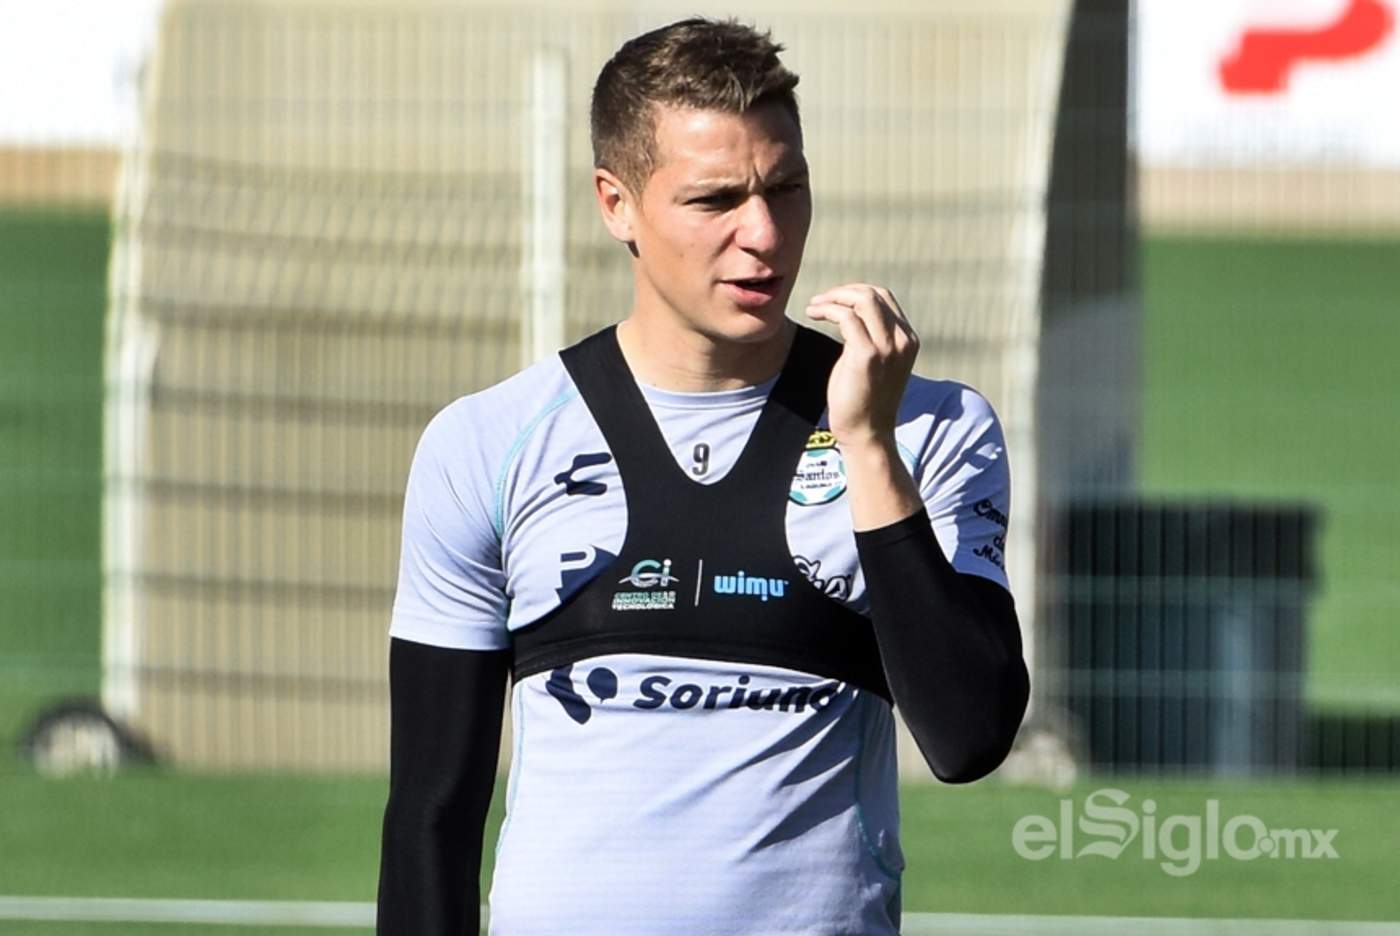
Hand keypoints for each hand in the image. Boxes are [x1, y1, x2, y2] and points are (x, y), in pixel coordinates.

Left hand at [803, 284, 919, 447]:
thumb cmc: (864, 401)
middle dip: (842, 291)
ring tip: (814, 307)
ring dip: (833, 297)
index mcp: (908, 340)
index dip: (855, 292)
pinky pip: (847, 317)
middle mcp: (903, 340)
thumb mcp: (876, 363)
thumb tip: (851, 314)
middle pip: (874, 294)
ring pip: (863, 299)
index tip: (834, 301)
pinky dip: (828, 309)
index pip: (884, 298)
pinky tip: (814, 314)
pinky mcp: (867, 355)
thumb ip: (872, 338)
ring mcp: (887, 347)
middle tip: (820, 301)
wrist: (867, 433)